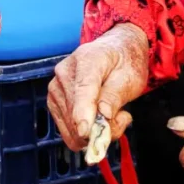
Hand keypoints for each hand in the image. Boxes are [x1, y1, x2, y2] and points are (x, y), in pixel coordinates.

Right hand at [47, 24, 149, 153]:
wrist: (114, 51)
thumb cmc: (124, 63)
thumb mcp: (130, 77)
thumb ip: (115, 95)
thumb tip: (104, 114)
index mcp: (87, 59)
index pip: (83, 88)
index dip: (83, 112)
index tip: (85, 131)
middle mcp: (64, 72)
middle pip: (75, 112)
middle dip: (100, 126)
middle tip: (123, 118)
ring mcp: (55, 88)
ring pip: (71, 126)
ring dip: (94, 131)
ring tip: (113, 114)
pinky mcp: (53, 102)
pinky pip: (68, 130)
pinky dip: (85, 132)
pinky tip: (99, 119)